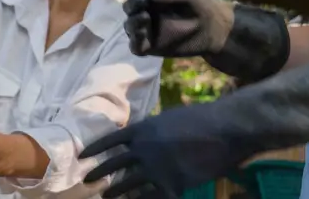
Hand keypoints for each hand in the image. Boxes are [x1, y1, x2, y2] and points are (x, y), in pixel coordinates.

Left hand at [80, 56, 308, 198]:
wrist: (226, 129)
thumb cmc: (203, 119)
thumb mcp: (171, 118)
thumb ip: (153, 131)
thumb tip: (142, 140)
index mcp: (143, 129)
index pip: (110, 140)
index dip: (94, 149)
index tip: (82, 157)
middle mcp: (144, 149)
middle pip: (113, 165)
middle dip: (98, 175)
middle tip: (87, 182)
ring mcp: (156, 169)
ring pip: (126, 186)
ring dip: (114, 193)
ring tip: (105, 198)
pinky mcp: (172, 185)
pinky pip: (151, 198)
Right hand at [121, 0, 231, 57]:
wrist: (212, 29)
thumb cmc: (198, 7)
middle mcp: (145, 12)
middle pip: (129, 8)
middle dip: (132, 4)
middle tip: (142, 1)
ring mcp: (147, 31)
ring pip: (130, 27)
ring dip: (133, 21)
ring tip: (144, 17)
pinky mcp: (150, 48)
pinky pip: (135, 46)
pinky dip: (135, 40)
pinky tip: (142, 33)